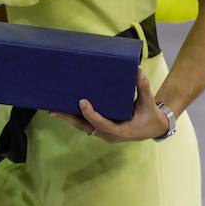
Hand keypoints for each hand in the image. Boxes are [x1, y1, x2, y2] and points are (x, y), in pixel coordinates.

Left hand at [50, 68, 167, 142]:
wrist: (152, 128)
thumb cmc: (149, 115)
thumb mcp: (148, 102)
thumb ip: (143, 87)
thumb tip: (138, 70)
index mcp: (121, 130)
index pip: (102, 124)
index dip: (91, 115)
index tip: (82, 102)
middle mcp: (109, 135)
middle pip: (86, 127)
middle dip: (69, 118)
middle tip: (53, 109)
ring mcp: (104, 134)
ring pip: (83, 127)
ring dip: (68, 119)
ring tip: (52, 109)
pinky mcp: (101, 130)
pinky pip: (86, 125)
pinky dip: (74, 118)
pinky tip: (63, 110)